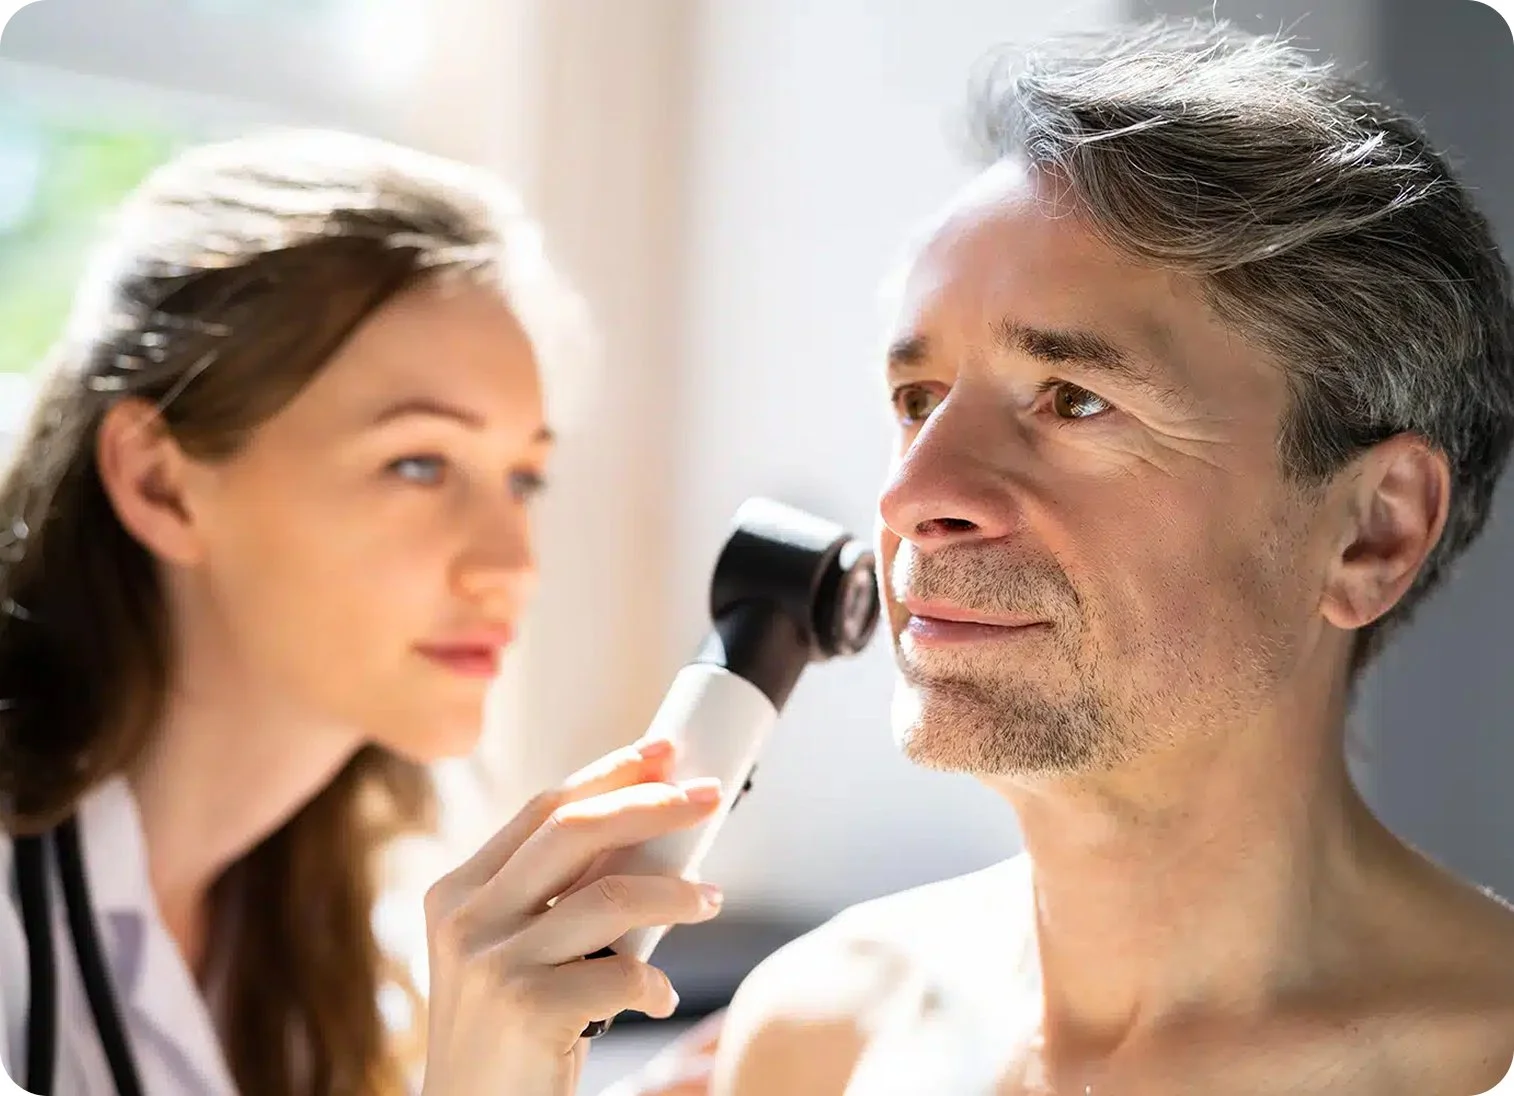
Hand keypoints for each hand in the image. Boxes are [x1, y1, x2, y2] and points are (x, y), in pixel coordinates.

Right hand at [418, 738, 725, 1095]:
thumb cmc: (507, 1034)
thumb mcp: (510, 952)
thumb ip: (554, 896)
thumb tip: (645, 829)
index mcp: (460, 892)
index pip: (543, 808)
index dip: (609, 773)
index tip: (664, 753)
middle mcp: (467, 919)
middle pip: (574, 829)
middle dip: (651, 804)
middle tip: (708, 799)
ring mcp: (493, 964)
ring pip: (610, 897)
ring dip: (676, 894)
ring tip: (710, 900)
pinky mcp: (527, 1010)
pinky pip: (622, 973)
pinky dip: (657, 982)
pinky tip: (660, 997)